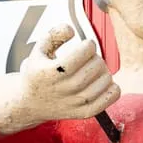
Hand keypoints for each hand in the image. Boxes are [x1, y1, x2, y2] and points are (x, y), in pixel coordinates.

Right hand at [0, 25, 118, 128]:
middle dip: (95, 57)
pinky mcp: (86, 112)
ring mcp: (77, 103)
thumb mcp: (38, 50)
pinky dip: (113, 88)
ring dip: (103, 71)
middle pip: (97, 64)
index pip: (85, 51)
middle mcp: (66, 88)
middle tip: (86, 60)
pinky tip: (101, 83)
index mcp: (53, 71)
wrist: (30, 104)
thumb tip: (71, 29)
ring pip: (106, 79)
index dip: (88, 44)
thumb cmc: (36, 75)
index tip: (83, 47)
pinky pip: (111, 96)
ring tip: (91, 71)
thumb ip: (54, 35)